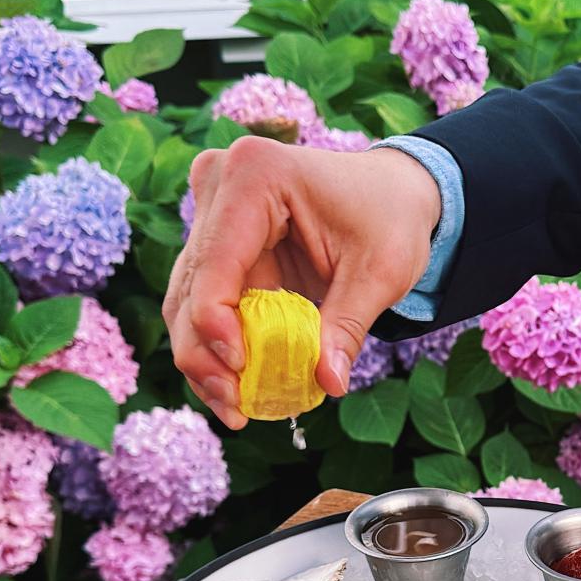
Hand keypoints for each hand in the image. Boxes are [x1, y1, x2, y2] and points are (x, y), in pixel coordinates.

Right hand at [163, 137, 442, 428]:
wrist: (395, 190)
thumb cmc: (391, 218)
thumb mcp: (381, 273)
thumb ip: (347, 327)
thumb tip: (328, 383)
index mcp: (256, 173)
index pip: (215, 260)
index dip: (216, 323)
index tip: (240, 371)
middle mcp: (220, 183)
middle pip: (191, 285)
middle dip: (206, 353)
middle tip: (235, 406)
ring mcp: (212, 210)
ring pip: (186, 299)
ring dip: (204, 357)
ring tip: (234, 407)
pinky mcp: (216, 239)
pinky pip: (202, 301)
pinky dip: (216, 346)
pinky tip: (234, 389)